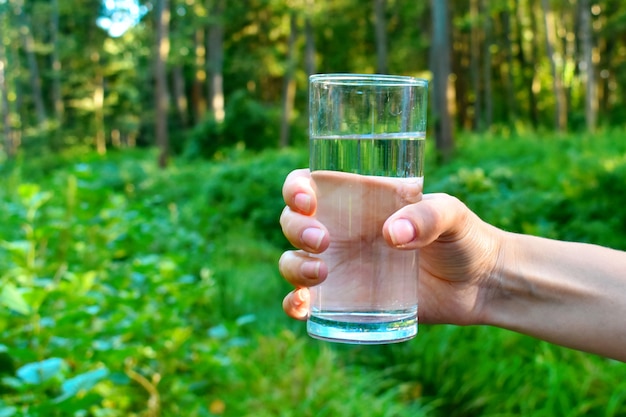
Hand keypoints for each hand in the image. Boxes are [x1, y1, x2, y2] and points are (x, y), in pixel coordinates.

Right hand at [279, 169, 504, 325]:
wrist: (480, 284)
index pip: (310, 186)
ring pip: (293, 261)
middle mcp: (343, 232)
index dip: (295, 189)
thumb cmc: (464, 237)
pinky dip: (295, 304)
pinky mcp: (348, 301)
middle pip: (293, 223)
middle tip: (323, 242)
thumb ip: (428, 216)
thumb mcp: (452, 215)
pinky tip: (302, 307)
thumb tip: (392, 235)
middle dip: (296, 229)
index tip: (307, 200)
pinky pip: (308, 302)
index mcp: (358, 202)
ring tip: (321, 273)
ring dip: (294, 266)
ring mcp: (342, 267)